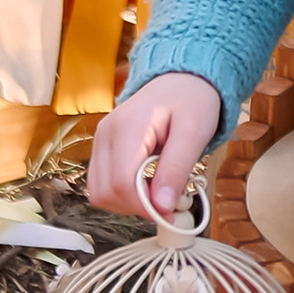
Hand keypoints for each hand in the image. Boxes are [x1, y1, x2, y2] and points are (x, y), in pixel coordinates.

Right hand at [86, 71, 221, 218]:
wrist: (182, 80)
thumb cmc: (191, 100)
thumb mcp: (194, 132)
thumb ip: (176, 169)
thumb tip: (162, 206)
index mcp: (127, 127)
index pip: (121, 184)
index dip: (144, 206)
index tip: (170, 212)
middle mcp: (105, 134)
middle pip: (106, 192)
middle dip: (137, 206)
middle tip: (166, 200)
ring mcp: (100, 140)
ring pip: (99, 193)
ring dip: (128, 202)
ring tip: (157, 188)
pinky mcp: (102, 148)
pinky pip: (102, 184)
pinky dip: (122, 193)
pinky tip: (145, 182)